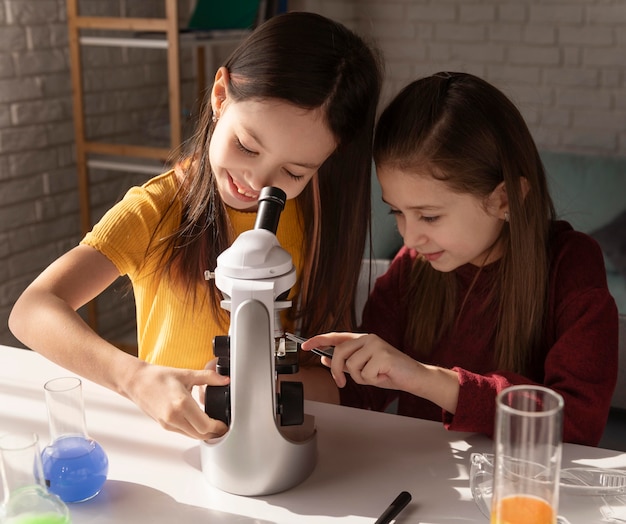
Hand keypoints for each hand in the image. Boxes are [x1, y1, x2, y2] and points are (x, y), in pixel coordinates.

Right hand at [124, 360, 229, 439]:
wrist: (137, 382)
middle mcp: (174, 417)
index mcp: (182, 404)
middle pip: (200, 435)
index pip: (205, 426)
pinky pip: (183, 433)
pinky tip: (199, 422)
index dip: (218, 427)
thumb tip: (225, 379)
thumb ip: (209, 377)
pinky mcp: (164, 425)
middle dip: (213, 432)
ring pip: (191, 436)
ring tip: (213, 425)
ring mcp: (168, 423)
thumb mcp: (187, 374)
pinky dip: (193, 431)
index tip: (224, 424)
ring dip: (204, 433)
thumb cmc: (159, 377)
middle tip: (222, 426)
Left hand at [301, 332, 421, 390]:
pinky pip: (365, 374)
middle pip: (339, 353)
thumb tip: (324, 359)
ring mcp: (376, 344)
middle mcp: (368, 338)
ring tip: (375, 375)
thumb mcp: (363, 368)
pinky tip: (384, 376)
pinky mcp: (383, 355)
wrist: (413, 377)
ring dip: (361, 378)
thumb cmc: (389, 372)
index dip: (318, 340)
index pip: (336, 336)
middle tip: (342, 382)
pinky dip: (373, 380)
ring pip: (352, 366)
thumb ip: (345, 363)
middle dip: (337, 371)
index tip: (304, 346)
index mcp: (362, 339)